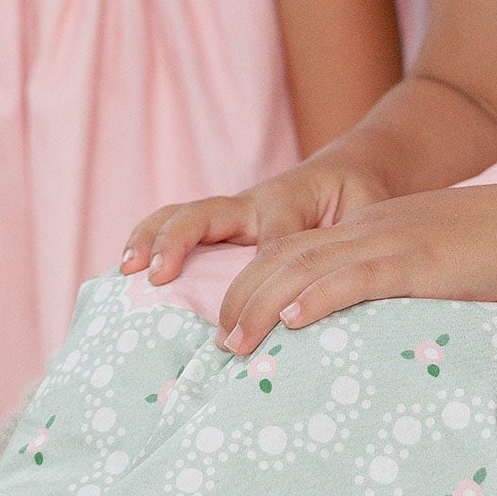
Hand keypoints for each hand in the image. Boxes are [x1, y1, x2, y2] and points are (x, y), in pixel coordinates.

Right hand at [122, 150, 388, 286]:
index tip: (260, 324)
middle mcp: (254, 203)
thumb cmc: (361, 200)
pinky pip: (180, 225)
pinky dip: (150, 242)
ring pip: (183, 215)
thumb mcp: (368, 217)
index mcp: (292, 200)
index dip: (265, 282)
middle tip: (159, 277)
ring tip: (129, 271)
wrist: (351, 171)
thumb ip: (355, 246)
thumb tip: (347, 290)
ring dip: (152, 240)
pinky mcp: (223, 225)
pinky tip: (128, 272)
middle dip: (179, 242)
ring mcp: (233, 213)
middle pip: (206, 214)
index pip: (272, 243)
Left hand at [214, 183, 496, 353]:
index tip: (229, 323)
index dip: (250, 283)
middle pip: (281, 258)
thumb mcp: (422, 262)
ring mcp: (387, 244)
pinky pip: (357, 278)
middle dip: (242, 300)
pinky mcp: (415, 263)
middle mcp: (364, 232)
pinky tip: (296, 321)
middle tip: (220, 345)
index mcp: (363, 231)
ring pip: (306, 269)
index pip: (287, 250)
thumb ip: (387, 286)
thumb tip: (360, 335)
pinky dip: (320, 297)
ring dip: (263, 306)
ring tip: (237, 344)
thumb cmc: (486, 254)